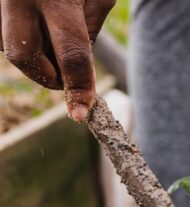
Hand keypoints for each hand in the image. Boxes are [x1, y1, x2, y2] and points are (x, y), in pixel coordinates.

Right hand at [0, 0, 114, 120]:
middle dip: (45, 75)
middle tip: (66, 79)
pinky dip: (26, 33)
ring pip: (11, 44)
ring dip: (36, 49)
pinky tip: (41, 17)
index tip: (82, 113)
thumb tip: (76, 65)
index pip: (71, 54)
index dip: (78, 87)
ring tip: (56, 26)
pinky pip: (5, 29)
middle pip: (22, 57)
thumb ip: (90, 26)